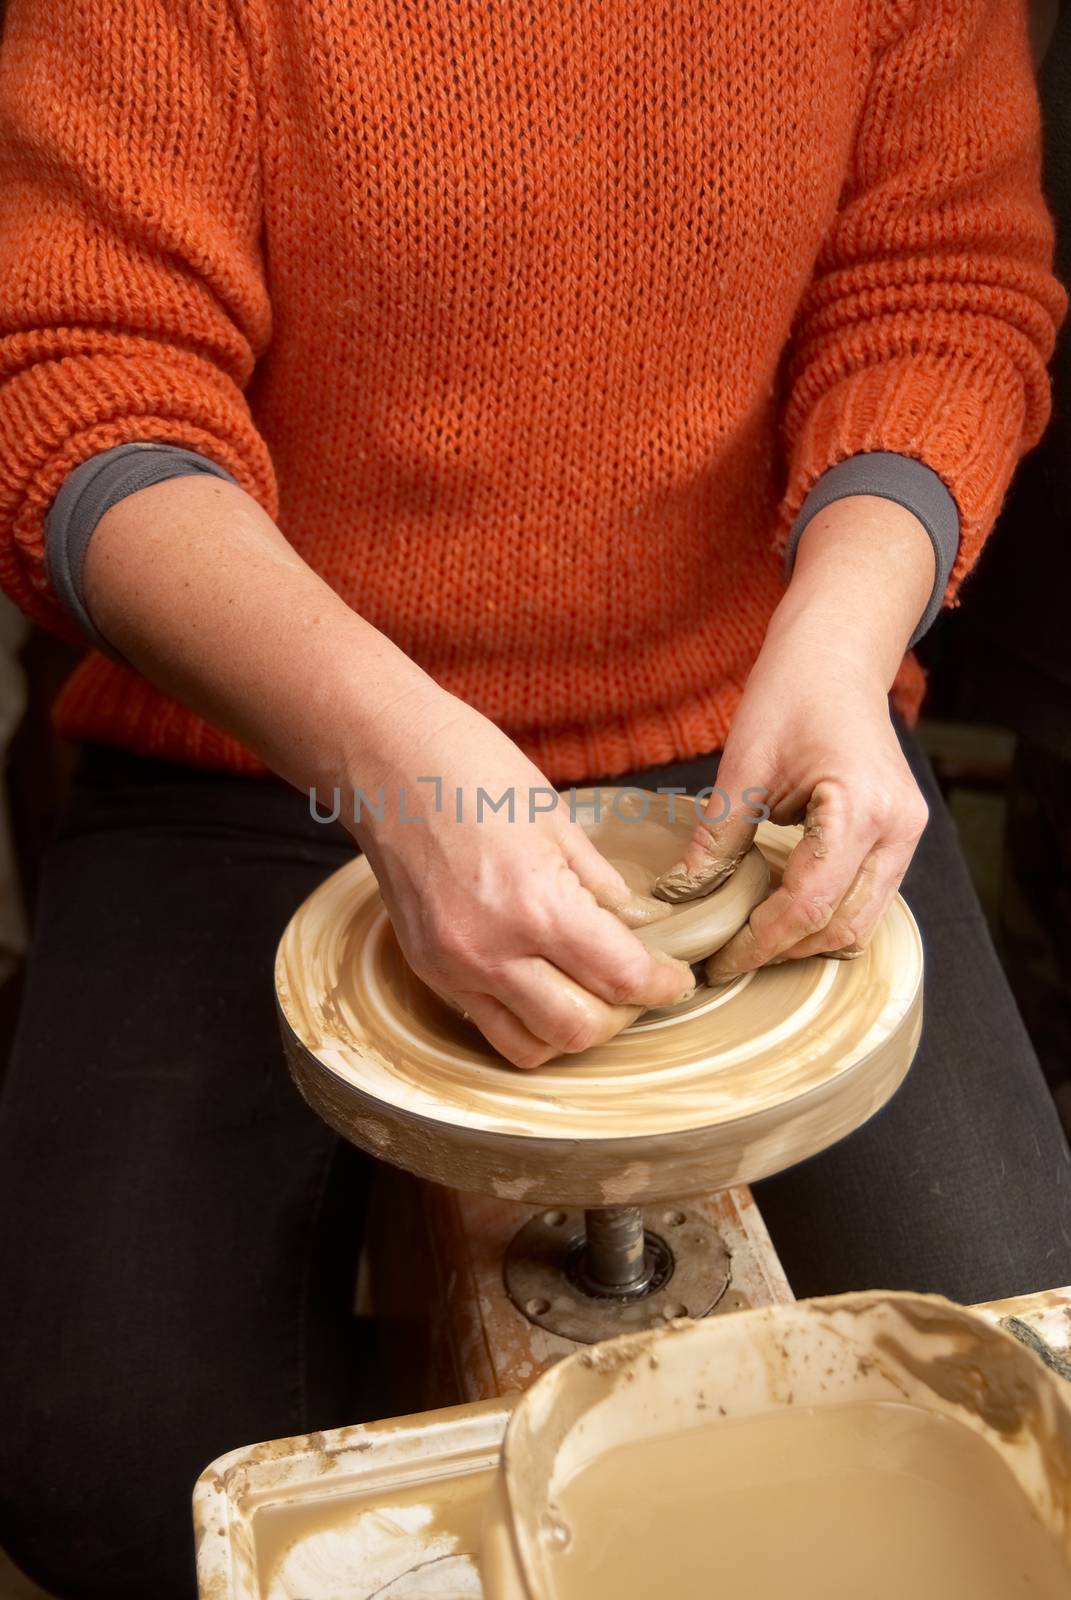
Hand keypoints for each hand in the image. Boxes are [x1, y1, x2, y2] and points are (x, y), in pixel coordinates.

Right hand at [348, 686, 694, 1066]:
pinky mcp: (426, 969)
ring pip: (529, 1046)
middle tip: (634, 983)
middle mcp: (492, 951)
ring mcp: (452, 966)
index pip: (621, 979)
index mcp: (537, 904)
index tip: (674, 976)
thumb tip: (634, 925)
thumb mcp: (557, 818)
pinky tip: (536, 979)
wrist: (383, 759)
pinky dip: (521, 1016)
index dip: (662, 985)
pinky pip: (485, 1021)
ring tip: (584, 990)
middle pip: (579, 1030)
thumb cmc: (470, 769)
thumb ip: (599, 883)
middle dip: (621, 1014)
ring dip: (569, 1029)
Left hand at [654, 601, 927, 983]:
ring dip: (807, 940)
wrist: (836, 655)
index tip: (715, 962)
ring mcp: (908, 834)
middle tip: (727, 958)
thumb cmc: (790, 694)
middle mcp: (898, 830)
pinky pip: (869, 898)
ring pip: (862, 922)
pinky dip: (827, 916)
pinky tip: (780, 910)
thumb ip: (717, 839)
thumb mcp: (743, 767)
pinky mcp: (901, 834)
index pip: (806, 906)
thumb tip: (682, 899)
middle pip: (841, 928)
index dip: (758, 944)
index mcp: (860, 810)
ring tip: (751, 940)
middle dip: (782, 951)